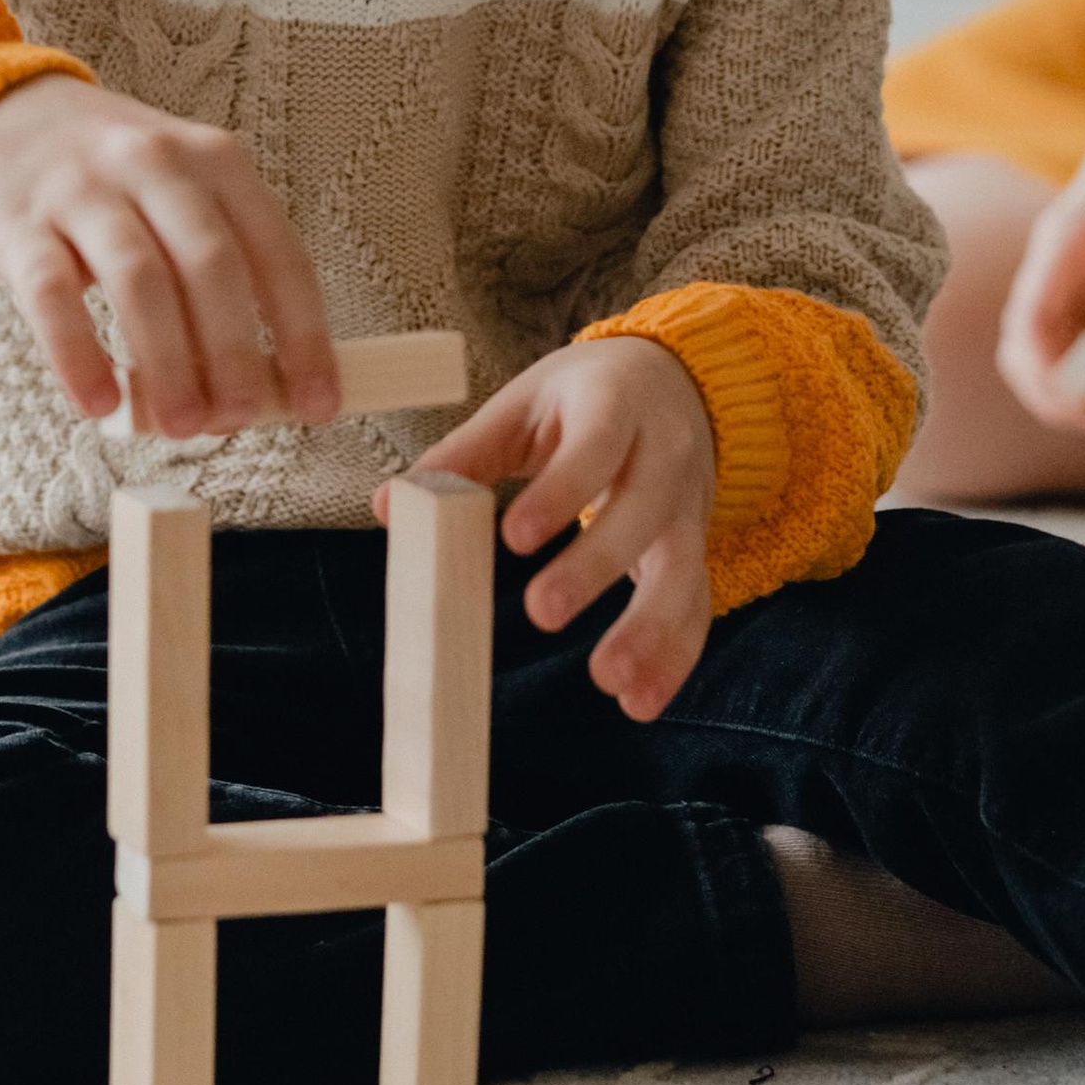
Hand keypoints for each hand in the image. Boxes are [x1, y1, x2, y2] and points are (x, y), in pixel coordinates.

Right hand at [0, 73, 337, 440]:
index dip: (304, 335)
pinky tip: (101, 404)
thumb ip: (226, 269)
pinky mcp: (20, 225)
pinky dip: (80, 356)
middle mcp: (155, 164)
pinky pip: (51, 296)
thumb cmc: (117, 179)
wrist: (10, 116)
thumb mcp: (185, 192)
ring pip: (139, 280)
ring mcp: (83, 190)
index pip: (277, 254)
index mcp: (217, 160)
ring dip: (168, 362)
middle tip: (240, 418)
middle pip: (210, 265)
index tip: (317, 403)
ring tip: (184, 424)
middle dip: (235, 353)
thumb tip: (268, 383)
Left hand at [406, 337, 715, 722]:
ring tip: (609, 682)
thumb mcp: (523, 406)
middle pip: (642, 512)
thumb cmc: (581, 397)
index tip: (513, 538)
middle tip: (541, 612)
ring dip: (650, 629)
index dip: (560, 492)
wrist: (670, 381)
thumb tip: (388, 507)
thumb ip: (463, 455)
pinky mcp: (695, 547)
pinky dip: (674, 656)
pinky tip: (640, 703)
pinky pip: (696, 604)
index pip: (595, 446)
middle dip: (595, 565)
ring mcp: (688, 505)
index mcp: (615, 404)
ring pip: (680, 568)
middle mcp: (664, 453)